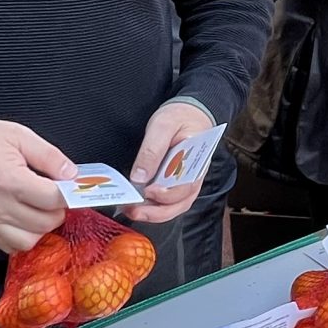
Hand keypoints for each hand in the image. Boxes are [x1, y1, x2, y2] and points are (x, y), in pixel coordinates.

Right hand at [0, 119, 70, 254]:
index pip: (53, 199)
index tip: (71, 185)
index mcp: (12, 181)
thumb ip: (48, 155)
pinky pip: (10, 247)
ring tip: (41, 209)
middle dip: (58, 210)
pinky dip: (23, 238)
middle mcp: (2, 206)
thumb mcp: (17, 135)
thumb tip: (71, 173)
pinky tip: (26, 221)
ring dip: (42, 227)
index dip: (69, 193)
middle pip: (45, 223)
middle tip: (55, 194)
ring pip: (30, 241)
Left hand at [124, 98, 213, 224]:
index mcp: (195, 159)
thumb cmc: (179, 117)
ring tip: (132, 211)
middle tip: (133, 210)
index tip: (148, 191)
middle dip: (156, 212)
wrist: (190, 113)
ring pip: (175, 207)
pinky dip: (155, 209)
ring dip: (154, 214)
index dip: (167, 193)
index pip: (186, 185)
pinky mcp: (178, 185)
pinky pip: (170, 203)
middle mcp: (195, 175)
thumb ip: (151, 151)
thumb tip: (139, 178)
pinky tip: (139, 207)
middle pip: (181, 202)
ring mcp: (188, 182)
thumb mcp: (162, 126)